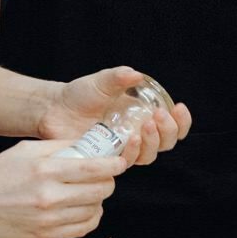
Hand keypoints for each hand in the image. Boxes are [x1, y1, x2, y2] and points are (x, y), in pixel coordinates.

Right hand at [0, 140, 127, 237]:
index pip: (94, 168)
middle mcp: (49, 196)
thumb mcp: (25, 150)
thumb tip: (87, 145)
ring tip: (90, 192)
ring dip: (98, 200)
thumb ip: (58, 147)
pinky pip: (82, 229)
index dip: (114, 165)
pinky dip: (89, 218)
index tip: (119, 163)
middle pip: (100, 191)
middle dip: (108, 182)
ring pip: (94, 211)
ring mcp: (48, 219)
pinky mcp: (45, 236)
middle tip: (103, 176)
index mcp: (46, 169)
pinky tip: (83, 209)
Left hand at [35, 66, 191, 166]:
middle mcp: (137, 134)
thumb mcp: (102, 81)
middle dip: (169, 130)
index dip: (182, 121)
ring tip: (145, 126)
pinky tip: (130, 138)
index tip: (179, 108)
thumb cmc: (80, 94)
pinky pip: (127, 162)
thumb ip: (119, 77)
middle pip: (166, 142)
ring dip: (153, 141)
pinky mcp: (108, 159)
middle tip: (160, 116)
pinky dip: (133, 151)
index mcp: (142, 115)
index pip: (172, 125)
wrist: (55, 109)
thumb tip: (136, 75)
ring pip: (150, 155)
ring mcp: (123, 148)